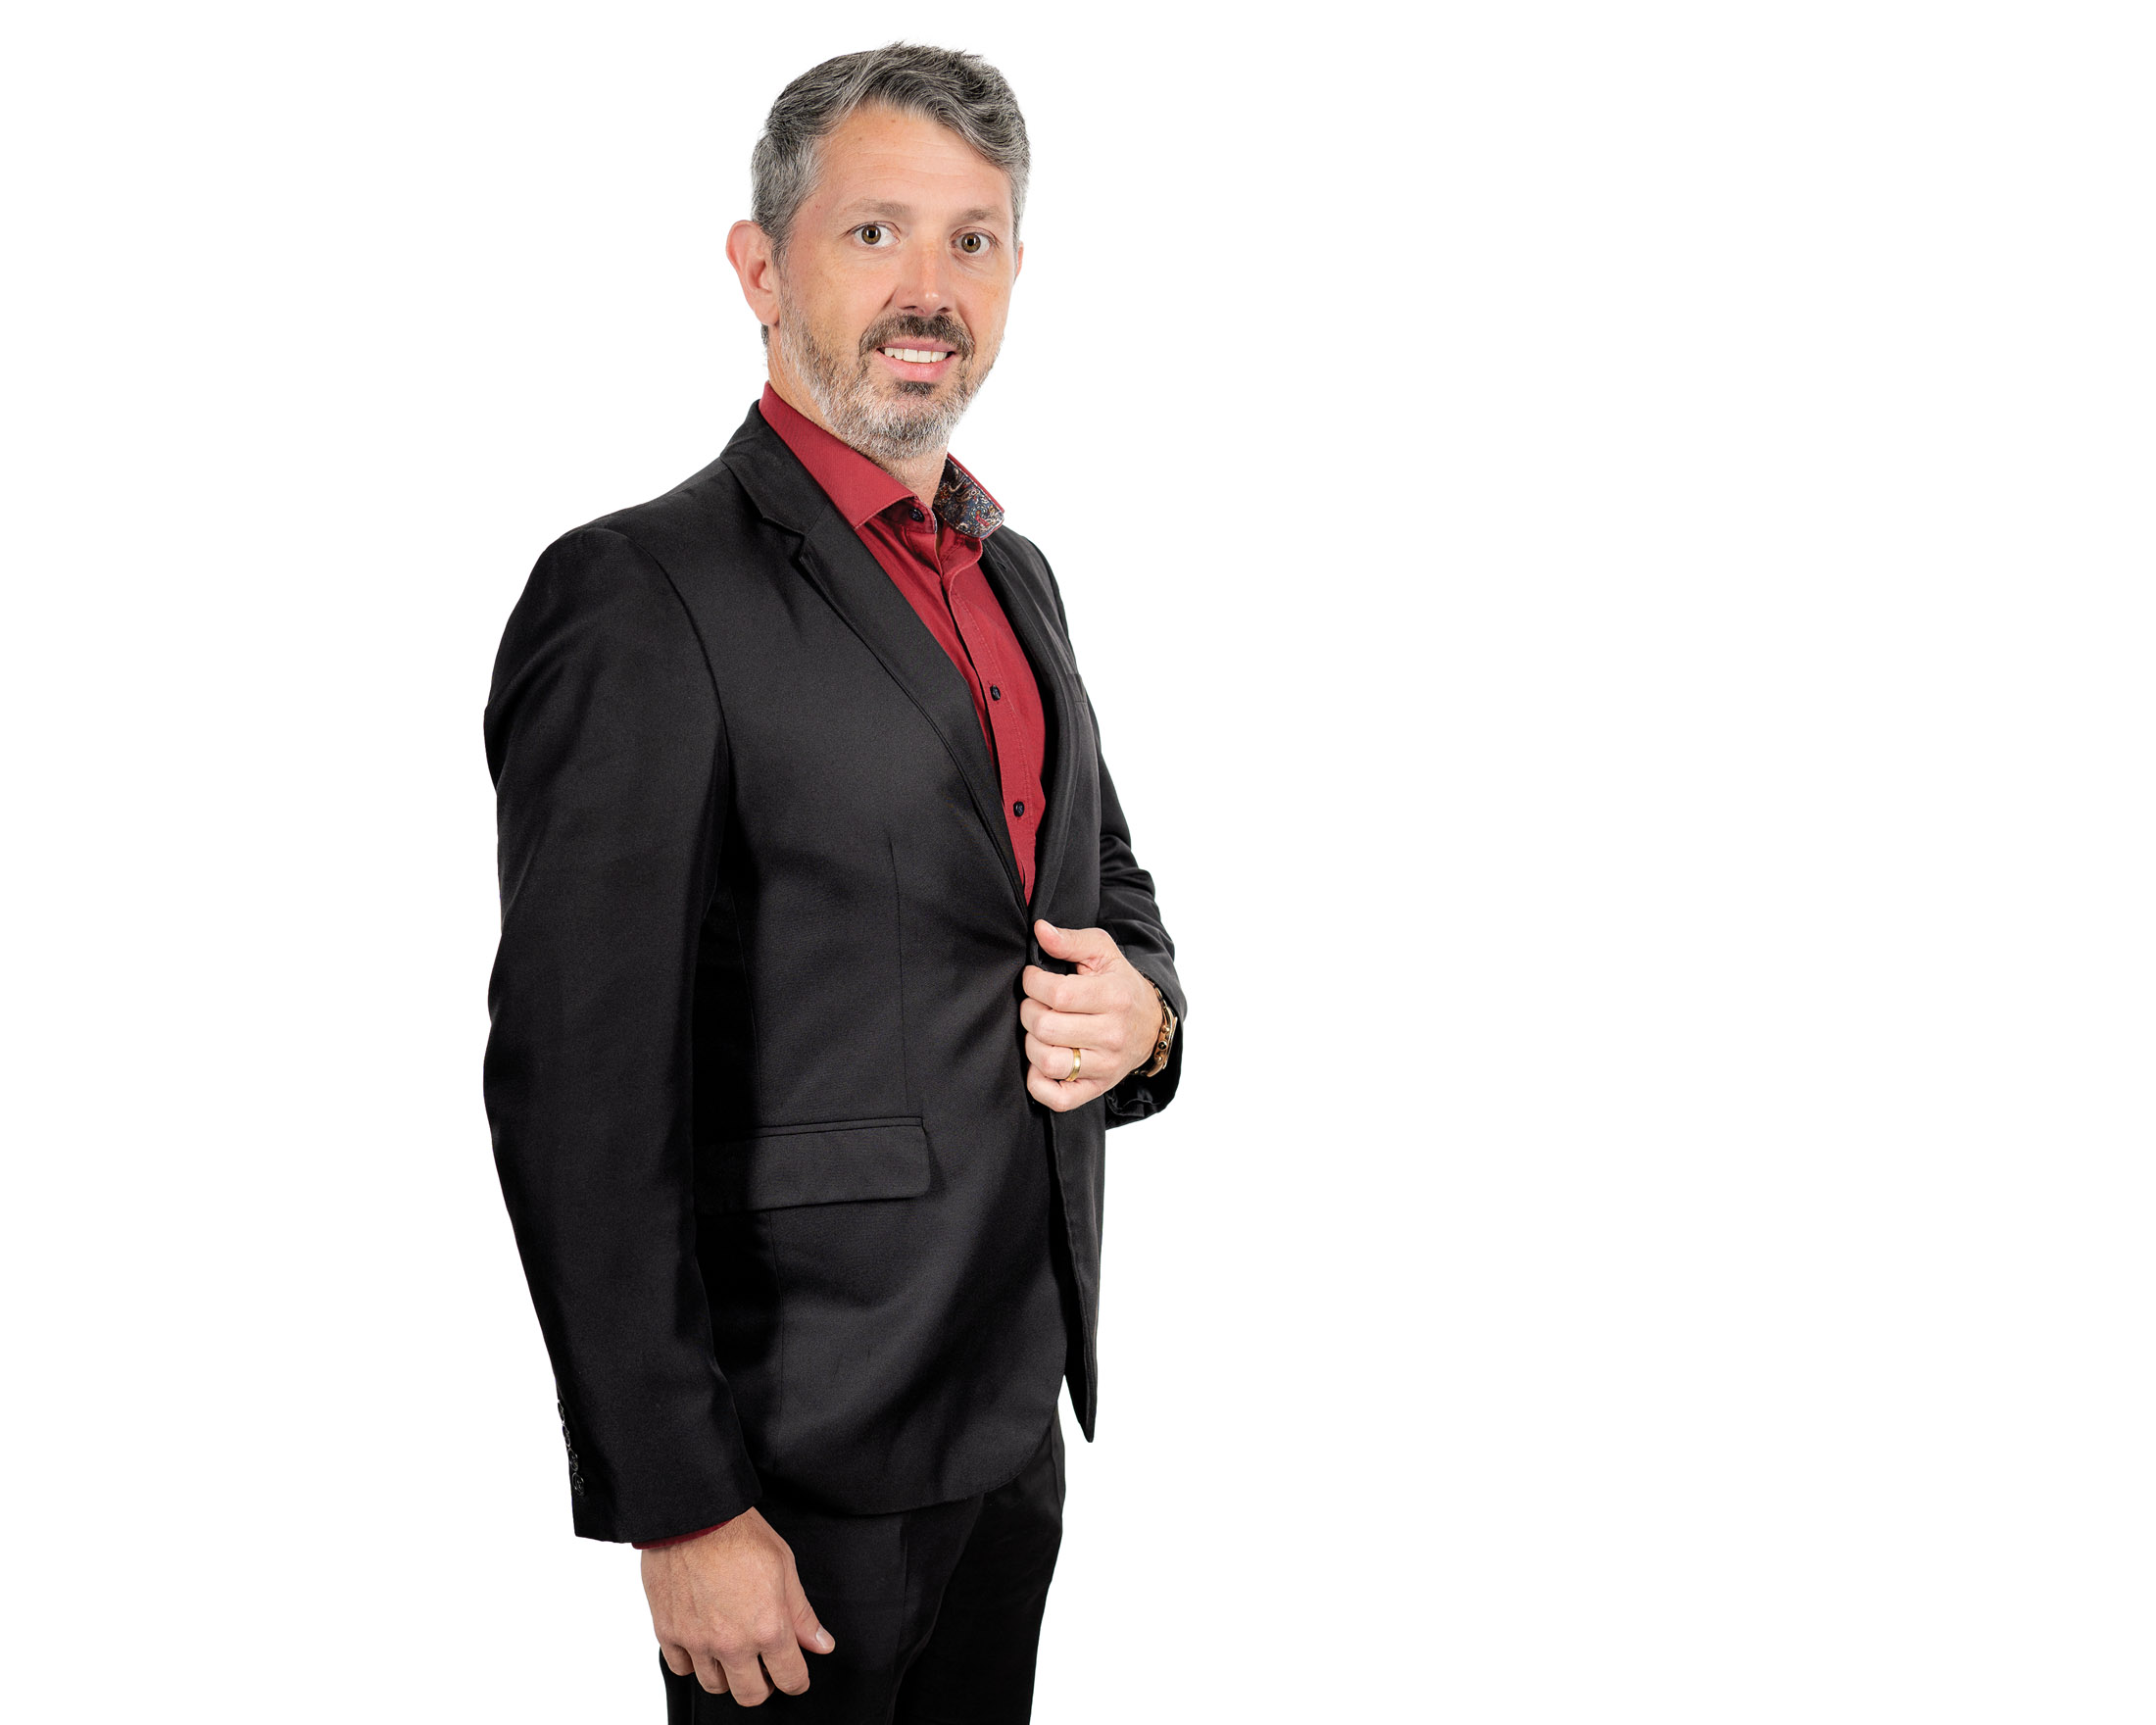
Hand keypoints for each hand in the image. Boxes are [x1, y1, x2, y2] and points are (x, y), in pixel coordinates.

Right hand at [643, 1509, 833, 1704]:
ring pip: (714, 1686)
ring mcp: (697, 1641)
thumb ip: (801, 1614)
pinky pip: (680, 1668)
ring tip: (733, 1653)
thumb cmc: (739, 1533)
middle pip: (750, 1695)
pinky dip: (693, 1662)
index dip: (797, 1680)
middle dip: (763, 1686)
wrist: (693, 1515)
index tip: (795, 1675)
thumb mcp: (784, 1567)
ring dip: (728, 1675)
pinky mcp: (668, 1632)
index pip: (790, 1678)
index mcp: (768, 1627)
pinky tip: (703, 1643)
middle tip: (765, 1668)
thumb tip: (821, 1644)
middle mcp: (732, 1643)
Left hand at [1020, 921, 1164, 1113]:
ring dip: (1032, 1044)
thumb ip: (1071, 940)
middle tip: (1035, 1004)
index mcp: (1114, 996)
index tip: (1034, 979)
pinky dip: (1039, 1083)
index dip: (1032, 983)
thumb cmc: (1120, 985)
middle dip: (1029, 1012)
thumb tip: (1040, 930)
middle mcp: (1112, 1034)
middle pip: (1047, 1028)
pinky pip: (1059, 1098)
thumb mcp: (1103, 953)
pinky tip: (1041, 1062)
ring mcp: (1106, 1065)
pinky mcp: (1097, 1088)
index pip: (1057, 993)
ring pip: (1049, 1062)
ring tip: (1040, 1030)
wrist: (1151, 1024)